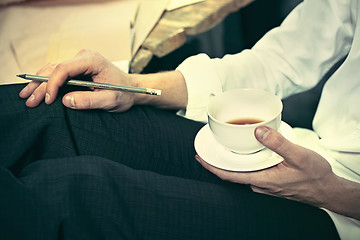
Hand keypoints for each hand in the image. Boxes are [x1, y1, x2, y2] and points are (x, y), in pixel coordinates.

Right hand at [19, 49, 136, 111]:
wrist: (132, 89)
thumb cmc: (125, 93)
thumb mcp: (111, 100)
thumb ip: (90, 101)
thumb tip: (66, 101)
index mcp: (92, 61)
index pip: (64, 68)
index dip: (53, 84)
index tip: (47, 100)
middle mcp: (84, 57)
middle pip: (55, 69)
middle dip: (40, 85)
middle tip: (29, 101)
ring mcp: (80, 61)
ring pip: (53, 69)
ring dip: (40, 83)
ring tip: (26, 96)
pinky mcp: (77, 67)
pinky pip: (58, 73)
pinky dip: (47, 82)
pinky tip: (36, 90)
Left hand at [196, 126, 335, 206]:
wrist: (327, 189)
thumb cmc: (314, 176)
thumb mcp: (299, 156)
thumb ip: (278, 143)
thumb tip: (258, 131)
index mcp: (262, 180)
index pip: (228, 176)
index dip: (211, 167)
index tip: (200, 157)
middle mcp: (260, 184)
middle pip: (232, 173)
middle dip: (218, 162)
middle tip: (208, 147)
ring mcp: (265, 184)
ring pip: (241, 172)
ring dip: (231, 161)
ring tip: (223, 146)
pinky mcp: (270, 182)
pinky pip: (251, 172)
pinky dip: (244, 162)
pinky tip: (246, 151)